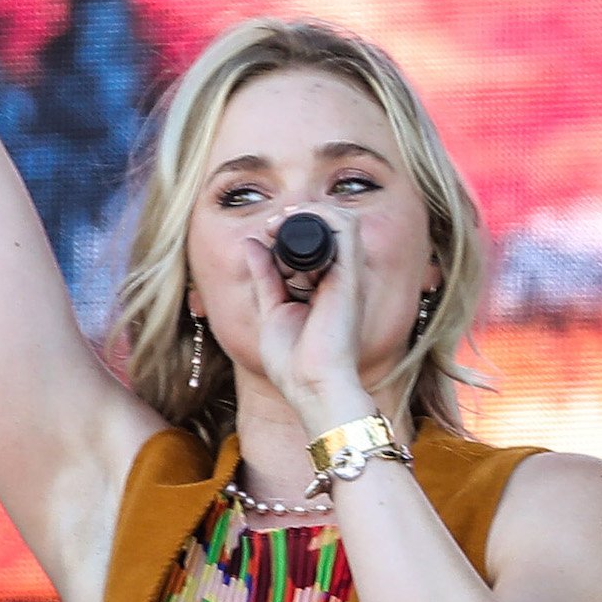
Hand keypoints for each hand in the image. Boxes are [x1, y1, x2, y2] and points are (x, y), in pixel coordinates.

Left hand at [238, 211, 380, 441]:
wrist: (311, 387)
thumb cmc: (293, 363)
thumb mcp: (270, 311)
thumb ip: (264, 276)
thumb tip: (251, 243)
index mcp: (322, 290)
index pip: (312, 246)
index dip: (288, 231)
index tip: (263, 234)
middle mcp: (338, 280)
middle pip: (329, 229)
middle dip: (297, 217)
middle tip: (270, 226)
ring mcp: (347, 277)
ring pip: (341, 221)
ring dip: (309, 213)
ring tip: (279, 223)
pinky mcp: (350, 277)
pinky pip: (347, 229)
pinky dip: (322, 216)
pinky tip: (293, 223)